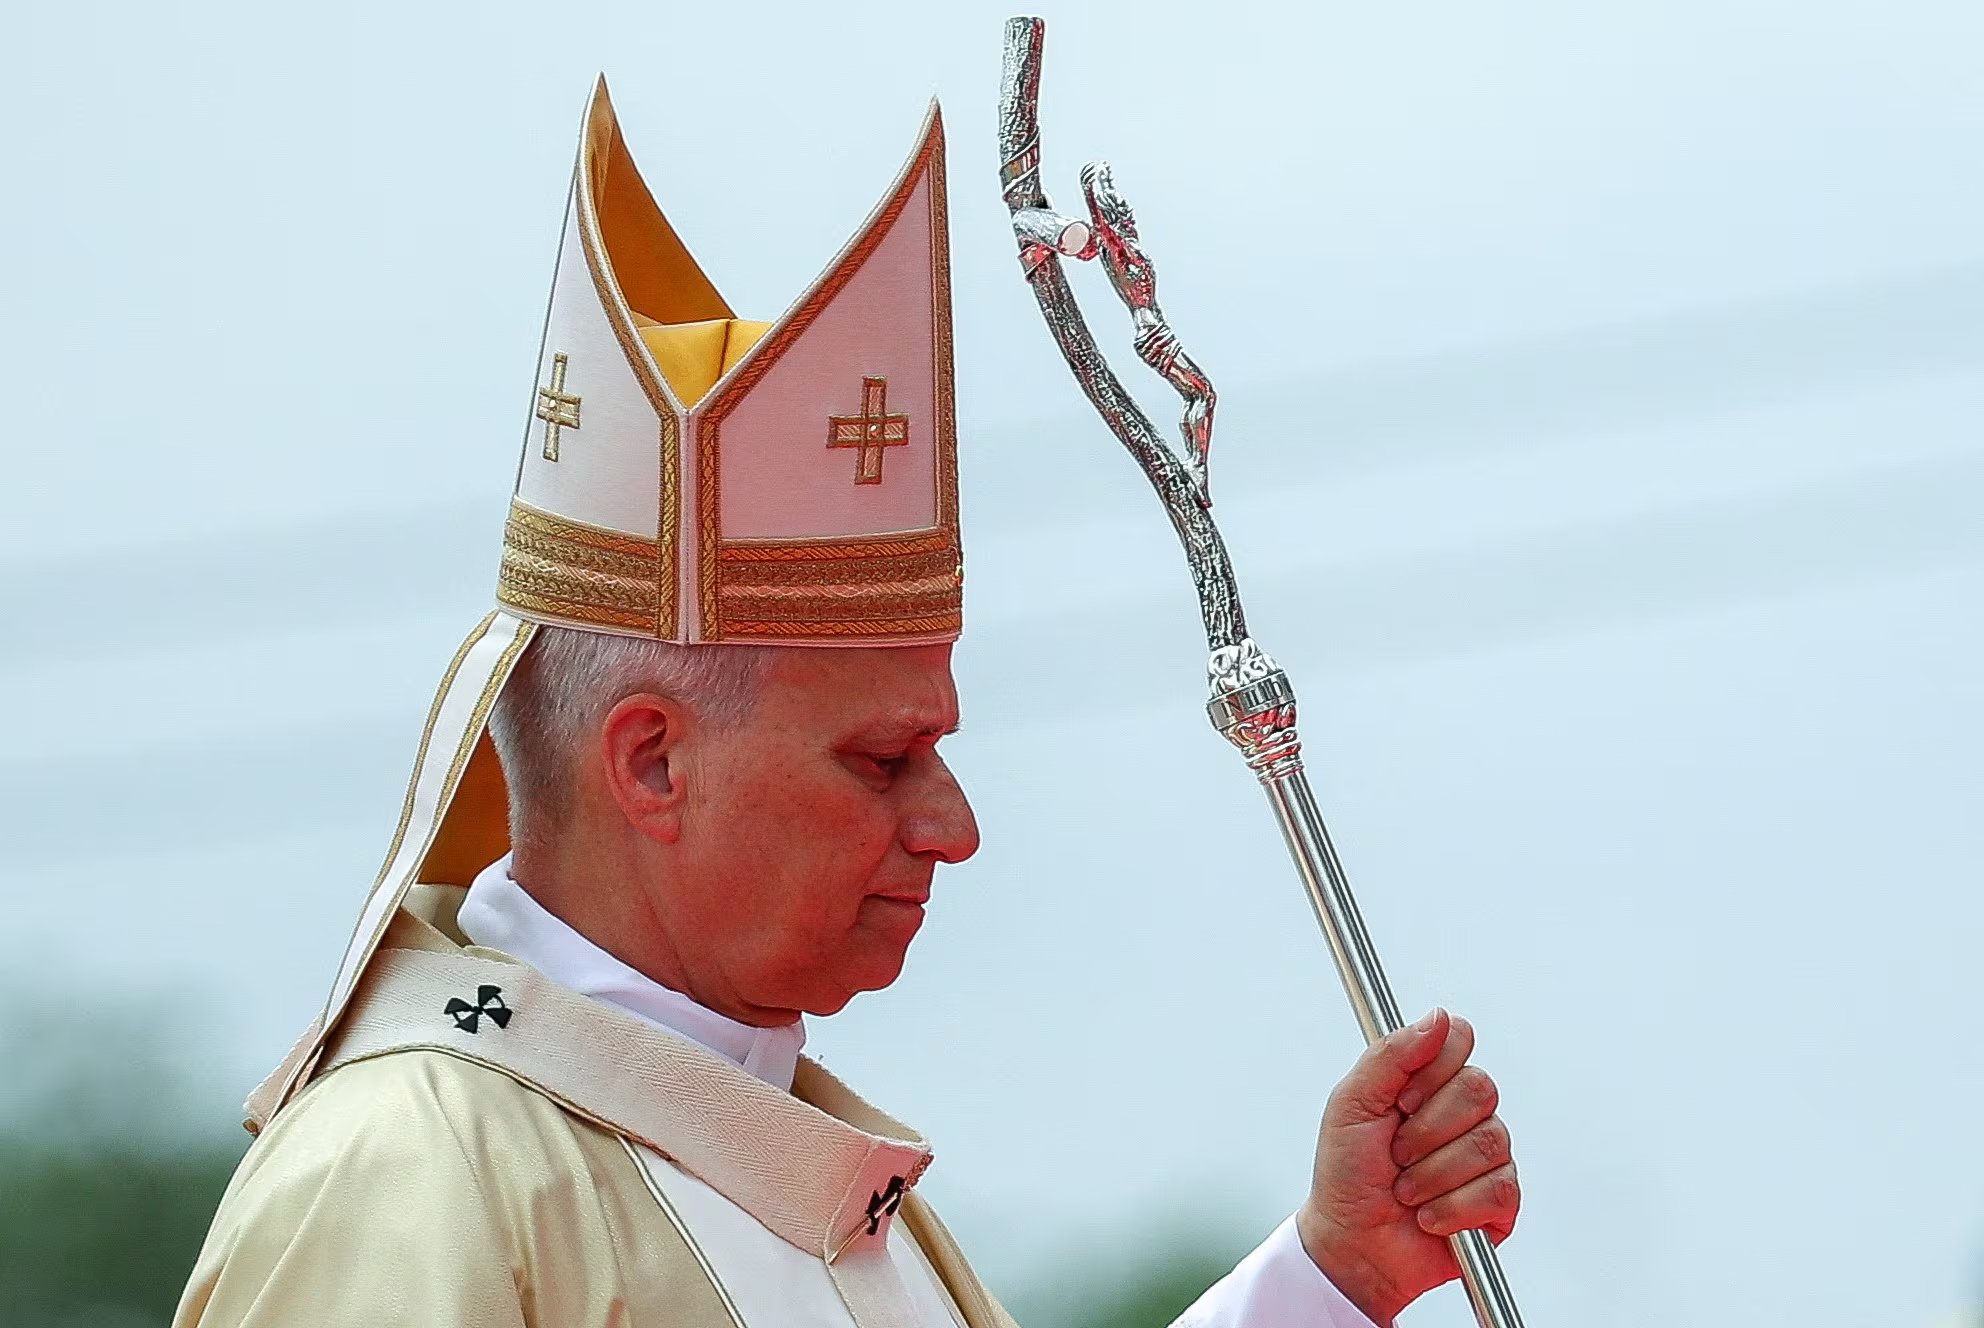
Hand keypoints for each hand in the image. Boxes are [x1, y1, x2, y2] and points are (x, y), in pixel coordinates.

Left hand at [1295, 1009, 1518, 1325]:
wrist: (1352, 1243)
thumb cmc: (1347, 1172)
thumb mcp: (1352, 1104)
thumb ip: (1391, 1055)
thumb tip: (1440, 1018)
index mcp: (1428, 1080)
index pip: (1460, 1039)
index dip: (1432, 1070)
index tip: (1399, 1102)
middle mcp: (1464, 1112)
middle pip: (1480, 1088)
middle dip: (1427, 1128)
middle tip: (1396, 1152)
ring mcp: (1487, 1156)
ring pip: (1488, 1141)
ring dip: (1433, 1174)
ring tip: (1406, 1190)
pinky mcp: (1502, 1202)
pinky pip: (1498, 1189)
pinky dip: (1452, 1208)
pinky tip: (1429, 1218)